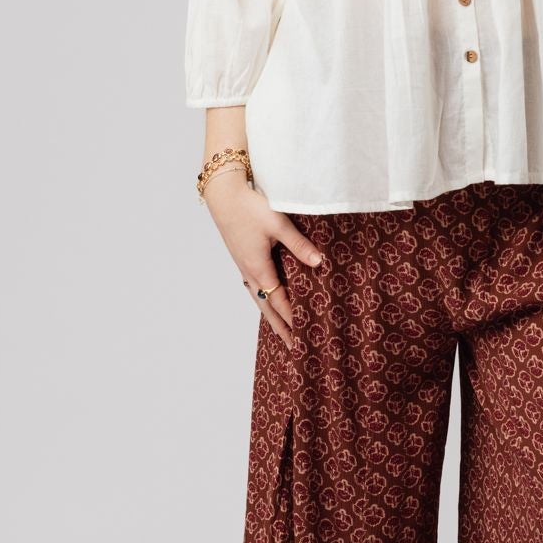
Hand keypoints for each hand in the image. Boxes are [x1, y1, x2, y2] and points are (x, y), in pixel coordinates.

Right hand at [201, 171, 323, 345]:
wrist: (223, 194)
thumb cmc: (250, 207)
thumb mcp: (278, 224)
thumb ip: (299, 245)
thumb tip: (319, 263)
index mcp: (259, 269)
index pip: (280, 302)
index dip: (293, 320)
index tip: (305, 336)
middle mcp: (250, 273)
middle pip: (268, 308)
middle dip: (282, 328)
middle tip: (294, 347)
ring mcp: (244, 267)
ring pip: (259, 299)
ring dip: (271, 317)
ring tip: (281, 332)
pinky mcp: (242, 259)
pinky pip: (255, 287)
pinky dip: (264, 300)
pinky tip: (267, 300)